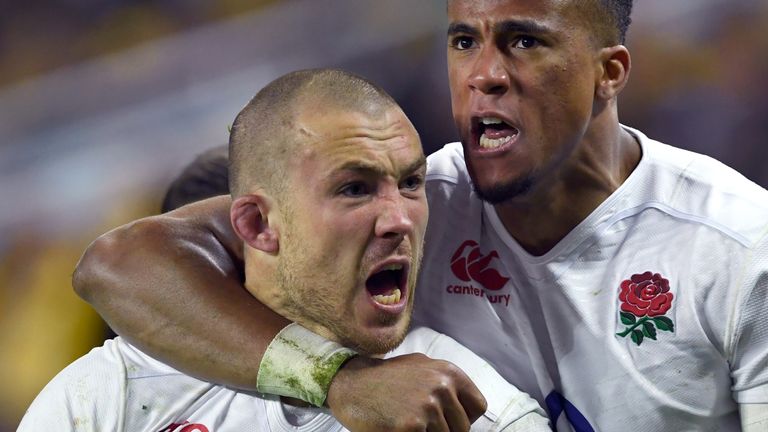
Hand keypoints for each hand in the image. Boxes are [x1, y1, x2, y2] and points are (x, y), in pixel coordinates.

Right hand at [326, 353, 486, 430]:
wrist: (350, 384)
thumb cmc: (386, 379)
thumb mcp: (422, 367)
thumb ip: (447, 383)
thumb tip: (470, 410)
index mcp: (449, 372)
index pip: (478, 407)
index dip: (462, 418)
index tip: (445, 419)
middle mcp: (442, 386)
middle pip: (463, 429)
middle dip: (444, 430)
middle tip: (419, 422)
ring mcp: (428, 406)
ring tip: (407, 423)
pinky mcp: (412, 426)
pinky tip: (398, 428)